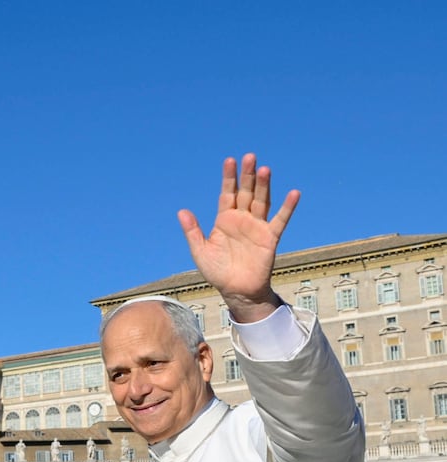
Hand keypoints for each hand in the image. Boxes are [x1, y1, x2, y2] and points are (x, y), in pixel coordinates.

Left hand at [177, 154, 299, 322]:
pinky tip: (294, 193)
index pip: (227, 193)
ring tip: (265, 169)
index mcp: (224, 220)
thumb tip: (181, 211)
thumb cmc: (217, 272)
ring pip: (261, 201)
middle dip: (247, 175)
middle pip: (246, 192)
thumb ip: (193, 231)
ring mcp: (257, 227)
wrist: (236, 291)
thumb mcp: (200, 251)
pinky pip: (280, 220)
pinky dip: (287, 208)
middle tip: (250, 157)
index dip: (228, 178)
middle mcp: (242, 219)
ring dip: (264, 186)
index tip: (229, 160)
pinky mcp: (270, 238)